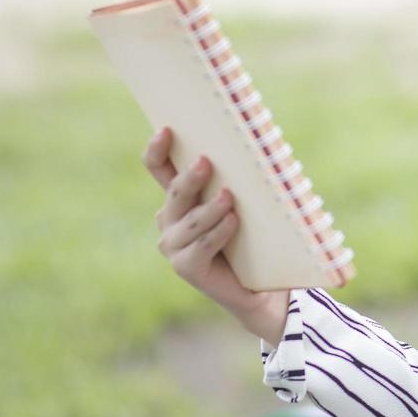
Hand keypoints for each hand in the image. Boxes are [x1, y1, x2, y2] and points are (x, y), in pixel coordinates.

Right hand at [143, 126, 289, 338]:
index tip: (167, 130)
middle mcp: (169, 219)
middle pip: (174, 192)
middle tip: (207, 163)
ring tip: (229, 198)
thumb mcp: (244, 203)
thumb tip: (251, 145)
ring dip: (210, 208)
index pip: (158, 168)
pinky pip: (200, 246)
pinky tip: (233, 223)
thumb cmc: (253, 235)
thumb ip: (235, 180)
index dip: (157, 150)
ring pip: (189, 221)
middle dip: (190, 178)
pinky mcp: (186, 268)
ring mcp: (174, 245)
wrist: (260, 285)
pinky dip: (218, 233)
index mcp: (179, 197)